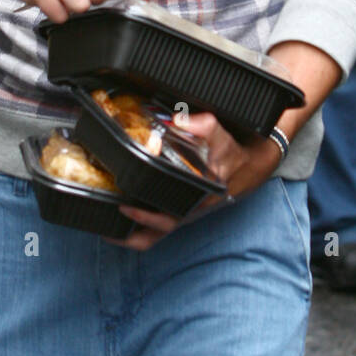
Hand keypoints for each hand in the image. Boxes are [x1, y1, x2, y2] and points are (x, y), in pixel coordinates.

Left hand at [117, 109, 281, 250]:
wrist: (249, 165)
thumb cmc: (232, 153)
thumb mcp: (220, 135)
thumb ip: (201, 125)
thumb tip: (179, 119)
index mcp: (195, 198)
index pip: (167, 218)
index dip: (144, 217)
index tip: (124, 207)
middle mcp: (188, 211)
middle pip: (155, 234)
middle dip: (129, 233)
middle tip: (106, 225)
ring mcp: (184, 214)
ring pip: (155, 236)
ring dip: (131, 236)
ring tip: (106, 231)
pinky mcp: (181, 210)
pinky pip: (158, 229)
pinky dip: (140, 228)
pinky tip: (122, 219)